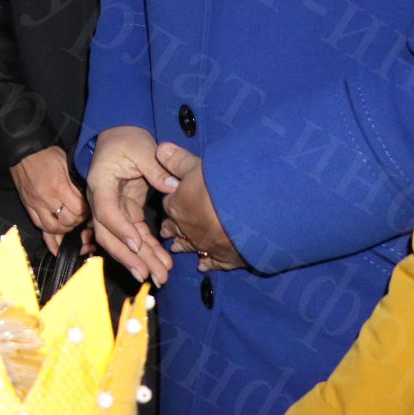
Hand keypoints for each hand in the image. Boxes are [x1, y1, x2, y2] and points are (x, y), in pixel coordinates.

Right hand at [9, 146, 87, 254]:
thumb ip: (75, 182)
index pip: (78, 210)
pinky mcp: (27, 204)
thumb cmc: (46, 153)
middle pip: (67, 222)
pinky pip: (38, 224)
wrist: (22, 149)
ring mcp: (35, 203)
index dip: (86, 212)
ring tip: (69, 223)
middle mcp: (46, 198)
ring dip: (63, 229)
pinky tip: (55, 229)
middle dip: (77, 221)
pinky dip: (48, 230)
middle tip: (81, 216)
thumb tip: (86, 197)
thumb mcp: (66, 163)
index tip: (88, 208)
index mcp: (59, 187)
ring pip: (52, 228)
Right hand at [85, 126, 177, 285]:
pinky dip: (147, 250)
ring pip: (121, 240)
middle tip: (149, 274)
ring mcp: (114, 208)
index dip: (120, 229)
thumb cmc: (126, 139)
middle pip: (108, 234)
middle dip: (129, 257)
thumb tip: (173, 187)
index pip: (106, 210)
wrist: (119, 136)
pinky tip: (161, 263)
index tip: (137, 245)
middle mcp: (102, 199)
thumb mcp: (141, 148)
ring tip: (161, 276)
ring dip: (140, 259)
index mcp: (101, 182)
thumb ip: (155, 167)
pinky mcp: (127, 212)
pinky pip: (135, 235)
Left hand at [157, 142, 244, 271]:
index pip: (170, 204)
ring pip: (192, 246)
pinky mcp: (228, 257)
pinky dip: (208, 264)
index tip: (171, 202)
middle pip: (177, 227)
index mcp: (178, 207)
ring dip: (184, 245)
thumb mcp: (197, 165)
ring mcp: (208, 245)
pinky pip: (215, 263)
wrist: (254, 211)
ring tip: (177, 247)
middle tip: (166, 231)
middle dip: (173, 227)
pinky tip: (204, 266)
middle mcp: (189, 229)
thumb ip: (177, 160)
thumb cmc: (222, 184)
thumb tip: (160, 148)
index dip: (171, 201)